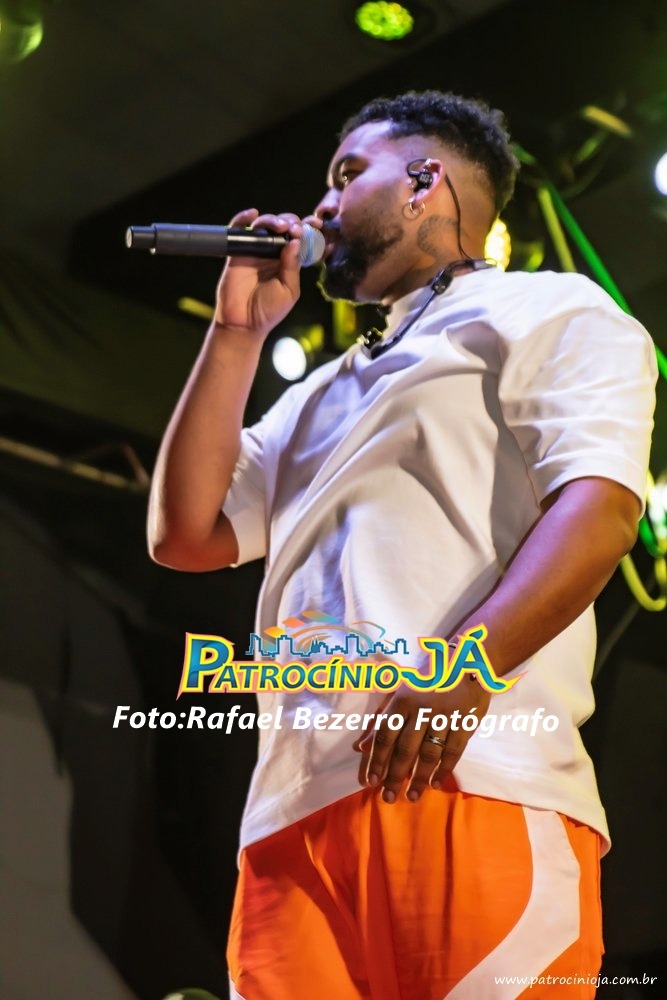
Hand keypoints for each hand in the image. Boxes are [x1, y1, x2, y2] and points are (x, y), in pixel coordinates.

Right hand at [214, 209, 320, 337]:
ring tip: (281, 227)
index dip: (309, 230)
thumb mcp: (289, 291)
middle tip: (296, 229)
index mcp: (290, 262)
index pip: (301, 240)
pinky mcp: (237, 251)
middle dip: (293, 223)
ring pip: (265, 225)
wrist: (243, 323)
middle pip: (284, 227)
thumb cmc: (269, 311)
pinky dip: (243, 218)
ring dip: (274, 221)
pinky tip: (252, 214)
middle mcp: (273, 253)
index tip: (317, 224)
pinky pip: (239, 229)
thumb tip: (295, 241)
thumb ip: (293, 267)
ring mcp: (255, 250)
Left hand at [353, 678, 490, 802]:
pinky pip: (453, 751)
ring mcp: (445, 716)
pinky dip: (444, 770)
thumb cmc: (428, 677)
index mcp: (402, 699)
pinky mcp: (465, 722)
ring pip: (429, 754)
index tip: (370, 781)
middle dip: (394, 776)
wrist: (469, 661)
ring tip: (412, 796)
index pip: (385, 735)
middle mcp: (422, 709)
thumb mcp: (400, 692)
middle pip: (405, 749)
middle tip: (388, 798)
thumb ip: (380, 718)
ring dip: (419, 778)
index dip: (376, 760)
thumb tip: (360, 746)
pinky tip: (435, 783)